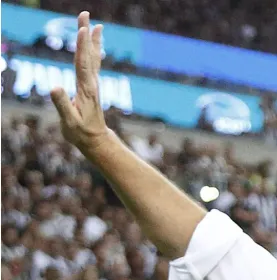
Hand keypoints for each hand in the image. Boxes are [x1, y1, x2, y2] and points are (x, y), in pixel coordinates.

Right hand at [50, 12, 111, 152]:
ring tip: (96, 25)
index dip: (82, 46)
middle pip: (88, 54)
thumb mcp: (69, 121)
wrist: (95, 140)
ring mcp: (92, 84)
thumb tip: (55, 88)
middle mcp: (91, 83)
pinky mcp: (91, 86)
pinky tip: (95, 46)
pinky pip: (92, 64)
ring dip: (92, 40)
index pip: (82, 63)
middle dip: (86, 34)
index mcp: (85, 89)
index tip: (83, 29)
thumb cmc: (80, 133)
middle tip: (86, 15)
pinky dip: (93, 52)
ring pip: (93, 58)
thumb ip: (62, 105)